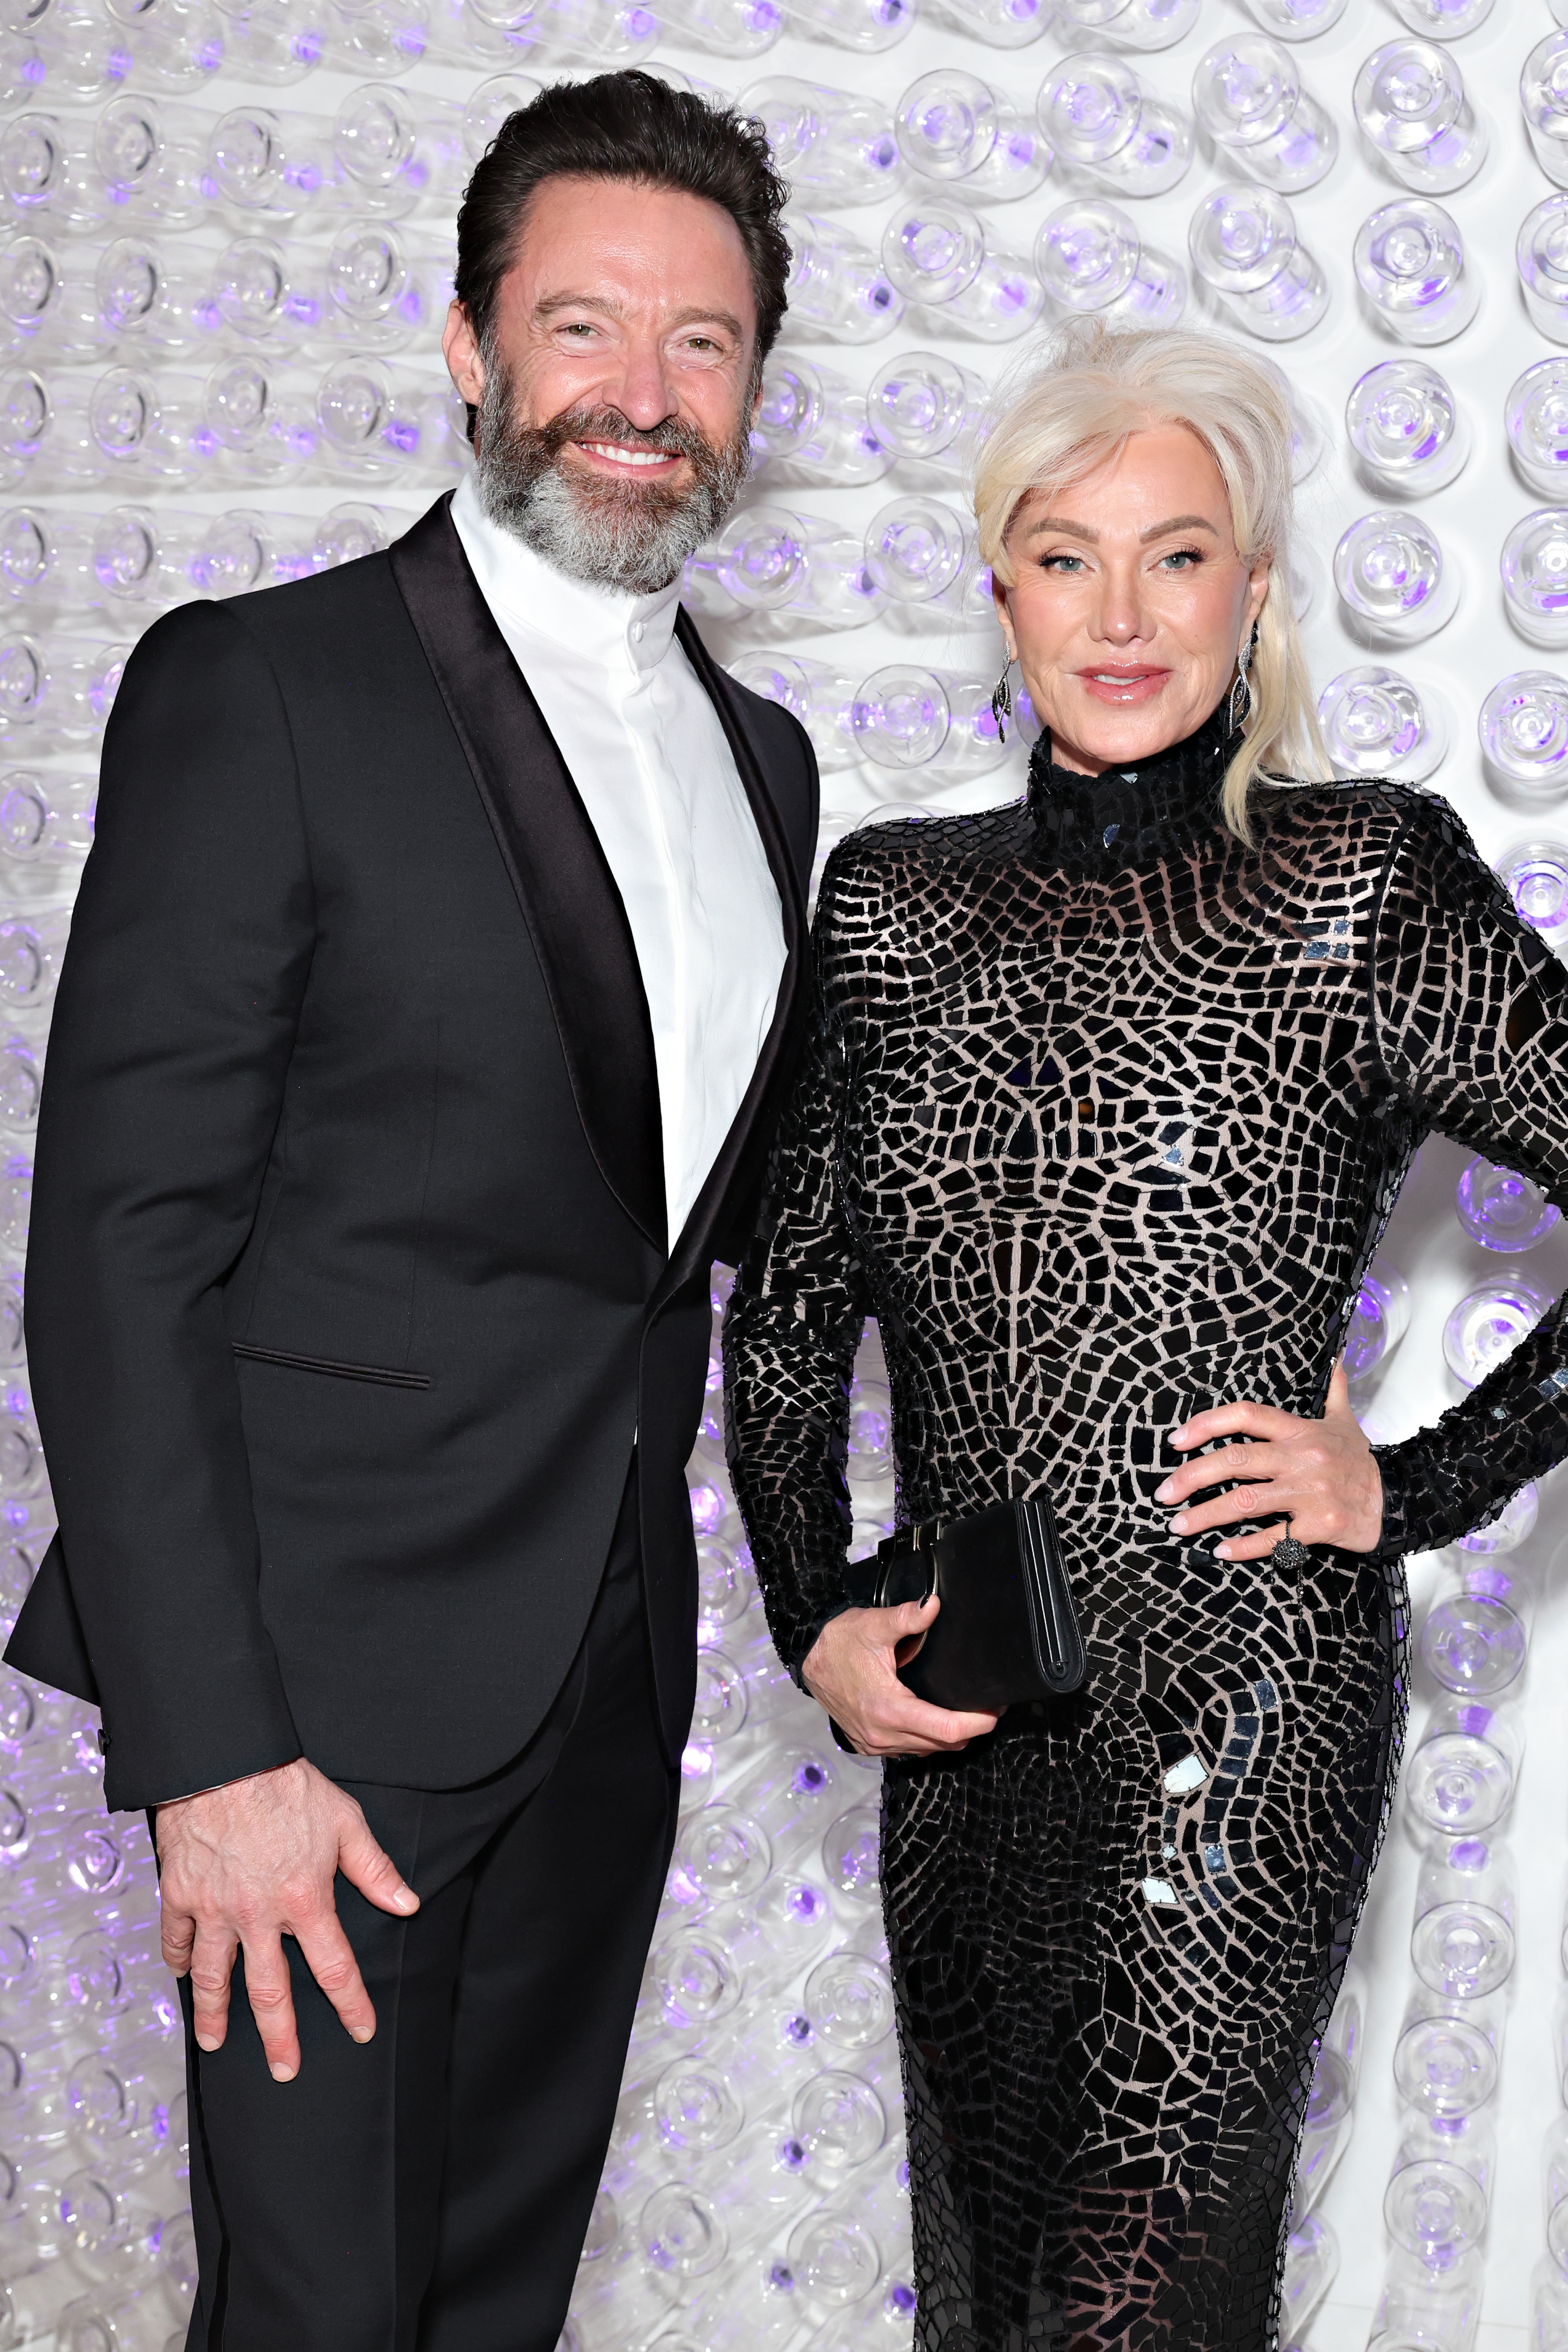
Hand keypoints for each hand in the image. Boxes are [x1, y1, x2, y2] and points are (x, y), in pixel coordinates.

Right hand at [155, 1758, 419, 2082]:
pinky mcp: (181, 1895)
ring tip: (214, 2044)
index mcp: (304, 1900)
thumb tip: (407, 1903)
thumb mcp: (344, 1821)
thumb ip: (374, 1869)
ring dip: (215, 2014)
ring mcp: (216, 1909)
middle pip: (270, 1992)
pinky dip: (179, 1962)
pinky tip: (183, 1975)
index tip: (360, 2030)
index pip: (334, 1967)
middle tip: (284, 2071)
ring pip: (215, 1977)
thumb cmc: (287, 1786)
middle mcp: (259, 1915)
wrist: (225, 1760)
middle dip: (280, 2037)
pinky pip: (177, 1940)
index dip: (350, 2003)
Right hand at [802, 1599, 999, 1757]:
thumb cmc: (838, 1643)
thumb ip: (907, 1617)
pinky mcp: (869, 1744)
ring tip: (968, 1712)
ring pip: (928, 1751)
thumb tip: (933, 1605)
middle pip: (943, 1745)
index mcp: (887, 1709)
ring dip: (951, 1736)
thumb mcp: (872, 1625)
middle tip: (989, 1706)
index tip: (995, 1709)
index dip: (977, 1722)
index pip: (945, 1729)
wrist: (808, 1660)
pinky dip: (928, 1739)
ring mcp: (874, 1743)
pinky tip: (935, 1718)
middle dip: (971, 1728)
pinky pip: (910, 1750)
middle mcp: (882, 1735)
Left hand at [1153, 1364, 1382, 1559]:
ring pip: (1245, 1502)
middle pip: (1235, 1461)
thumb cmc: (1360, 1463)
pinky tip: (1221, 1550)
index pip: (1245, 1415)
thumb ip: (1332, 1389)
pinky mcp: (1320, 1525)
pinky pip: (1274, 1538)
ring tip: (1179, 1525)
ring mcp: (1310, 1492)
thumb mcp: (1345, 1420)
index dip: (1206, 1424)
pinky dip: (1244, 1546)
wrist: (1396, 1501)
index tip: (1175, 1441)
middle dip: (1191, 1477)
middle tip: (1163, 1493)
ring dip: (1205, 1515)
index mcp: (1300, 1430)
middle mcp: (1301, 1458)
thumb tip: (1333, 1357)